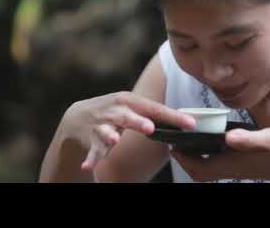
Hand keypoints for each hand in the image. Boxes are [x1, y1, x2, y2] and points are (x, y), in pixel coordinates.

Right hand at [58, 92, 196, 171]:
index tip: (191, 124)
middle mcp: (115, 110)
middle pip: (128, 117)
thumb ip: (154, 115)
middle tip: (150, 128)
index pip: (155, 109)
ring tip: (114, 140)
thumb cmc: (116, 112)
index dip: (173, 117)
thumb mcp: (133, 108)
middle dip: (138, 122)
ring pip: (107, 132)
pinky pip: (92, 151)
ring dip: (111, 136)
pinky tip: (87, 166)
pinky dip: (90, 159)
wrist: (78, 117)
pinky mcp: (90, 140)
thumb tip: (185, 122)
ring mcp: (101, 125)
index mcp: (130, 101)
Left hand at [171, 127, 269, 182]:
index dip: (182, 158)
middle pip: (198, 171)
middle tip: (175, 141)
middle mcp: (230, 168)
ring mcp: (235, 167)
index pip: (198, 167)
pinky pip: (216, 163)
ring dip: (194, 156)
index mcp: (232, 162)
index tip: (171, 143)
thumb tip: (229, 137)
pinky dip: (207, 154)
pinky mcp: (241, 164)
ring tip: (188, 138)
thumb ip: (249, 139)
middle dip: (184, 158)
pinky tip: (210, 138)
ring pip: (207, 167)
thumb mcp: (269, 139)